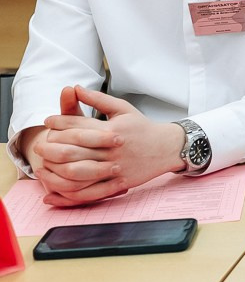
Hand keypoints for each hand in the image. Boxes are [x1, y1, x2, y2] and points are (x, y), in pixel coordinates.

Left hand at [32, 86, 183, 206]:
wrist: (168, 147)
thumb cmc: (143, 127)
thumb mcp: (123, 108)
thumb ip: (98, 98)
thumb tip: (74, 87)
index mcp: (113, 130)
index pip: (79, 126)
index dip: (59, 123)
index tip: (47, 121)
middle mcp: (113, 149)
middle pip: (74, 150)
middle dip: (51, 148)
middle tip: (39, 146)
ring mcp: (116, 168)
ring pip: (78, 173)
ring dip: (56, 171)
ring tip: (42, 167)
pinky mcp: (119, 183)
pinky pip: (90, 192)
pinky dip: (70, 194)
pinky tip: (55, 191)